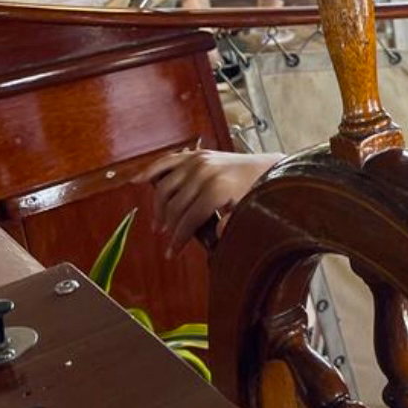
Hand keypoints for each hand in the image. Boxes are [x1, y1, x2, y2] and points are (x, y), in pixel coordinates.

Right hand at [133, 150, 279, 256]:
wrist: (270, 168)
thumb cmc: (260, 193)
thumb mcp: (251, 211)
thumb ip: (233, 223)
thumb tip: (218, 234)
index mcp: (218, 188)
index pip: (189, 219)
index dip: (179, 238)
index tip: (172, 252)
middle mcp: (204, 173)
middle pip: (175, 205)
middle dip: (169, 226)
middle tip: (166, 239)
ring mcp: (198, 161)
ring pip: (166, 187)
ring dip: (159, 207)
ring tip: (159, 224)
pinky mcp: (196, 154)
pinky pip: (167, 161)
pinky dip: (151, 171)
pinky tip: (137, 182)